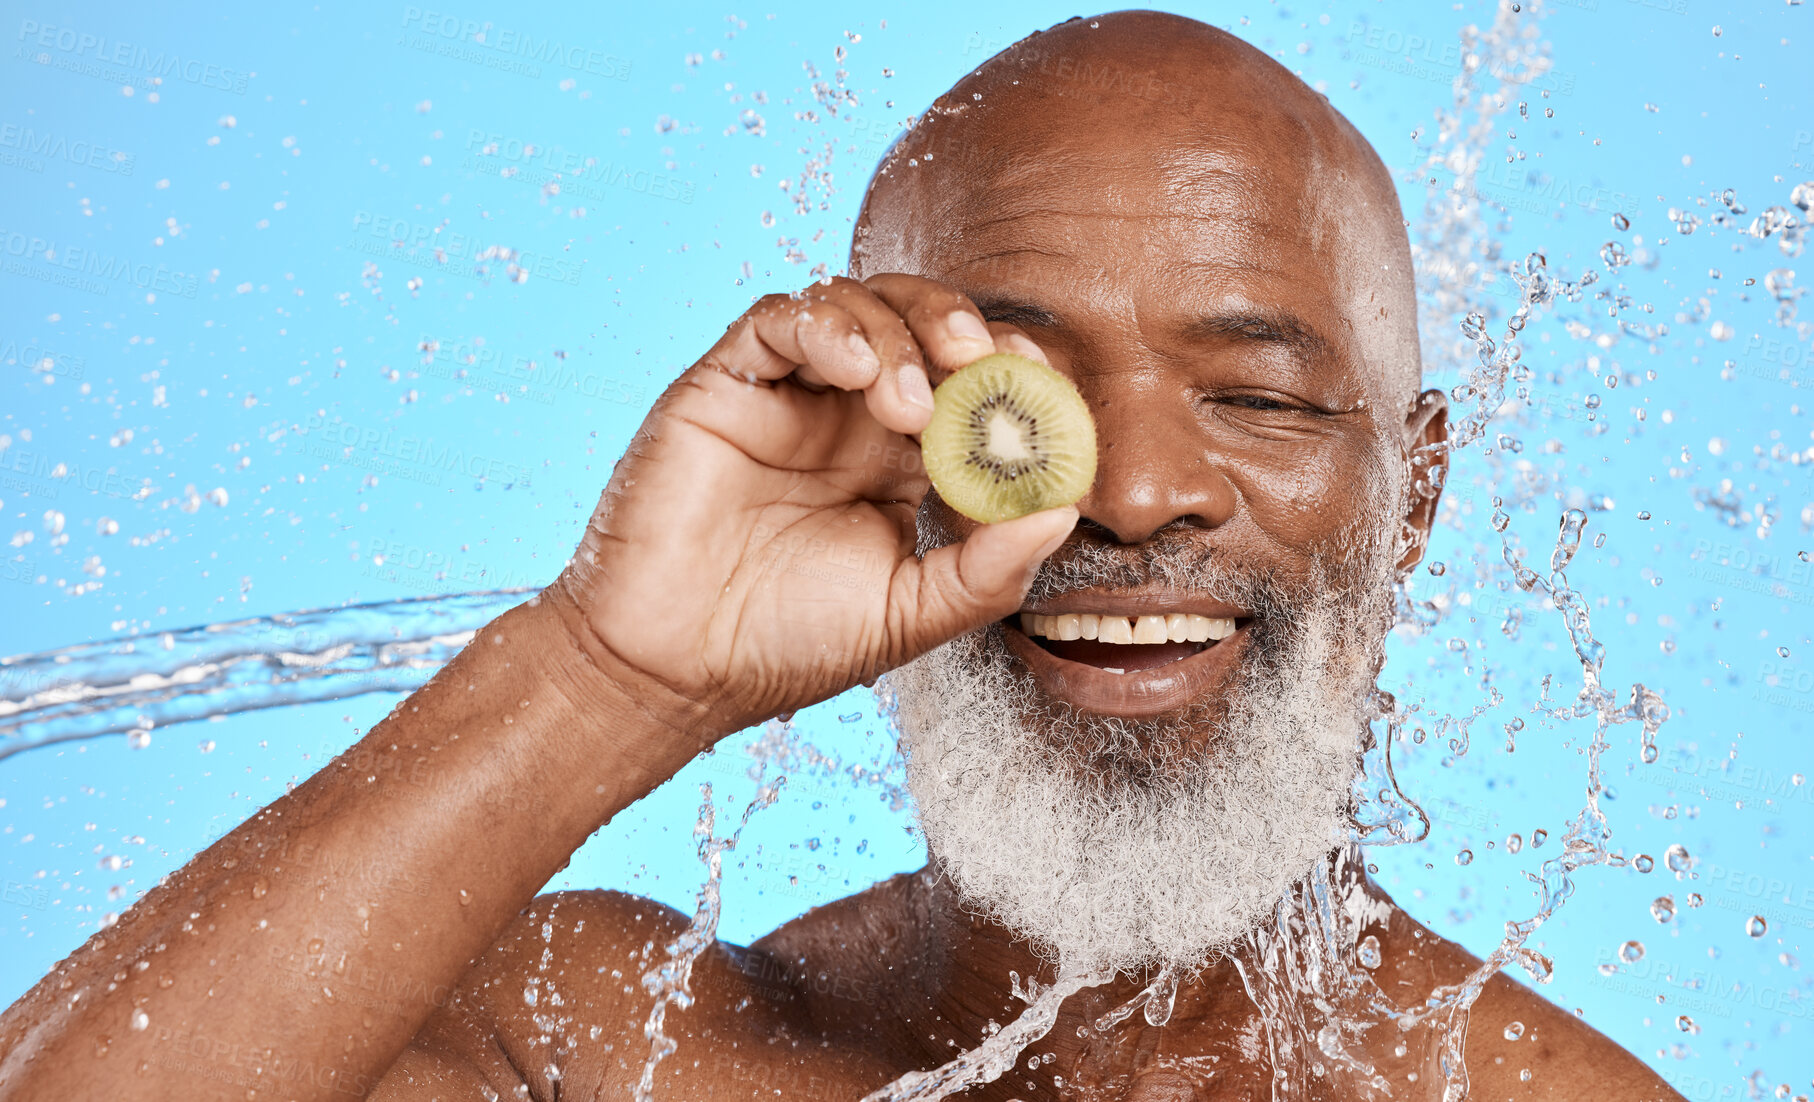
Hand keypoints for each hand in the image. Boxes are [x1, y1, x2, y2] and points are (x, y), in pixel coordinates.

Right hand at [548, 274, 1077, 744]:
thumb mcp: (908, 614)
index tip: (1042, 389)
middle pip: (923, 326)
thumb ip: (988, 571)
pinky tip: (854, 368)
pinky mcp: (728, 382)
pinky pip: (781, 318)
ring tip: (911, 406)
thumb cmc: (784, 646)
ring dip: (902, 334)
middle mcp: (848, 416)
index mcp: (899, 463)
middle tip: (987, 364)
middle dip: (965, 330)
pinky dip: (829, 324)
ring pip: (860, 305)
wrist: (672, 668)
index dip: (1011, 374)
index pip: (970, 388)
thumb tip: (1064, 511)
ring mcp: (790, 394)